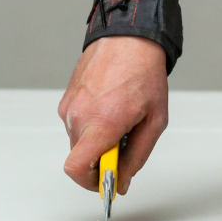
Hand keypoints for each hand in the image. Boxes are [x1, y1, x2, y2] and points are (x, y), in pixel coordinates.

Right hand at [58, 36, 167, 193]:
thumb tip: (123, 181)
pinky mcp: (66, 98)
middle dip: (100, 158)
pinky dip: (91, 124)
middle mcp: (79, 116)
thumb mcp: (154, 121)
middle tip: (124, 142)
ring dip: (97, 139)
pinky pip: (76, 123)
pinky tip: (109, 106)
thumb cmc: (144, 74)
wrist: (128, 38)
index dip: (90, 182)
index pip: (76, 168)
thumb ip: (137, 156)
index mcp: (101, 123)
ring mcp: (70, 106)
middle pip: (81, 158)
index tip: (107, 180)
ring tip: (119, 117)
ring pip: (79, 140)